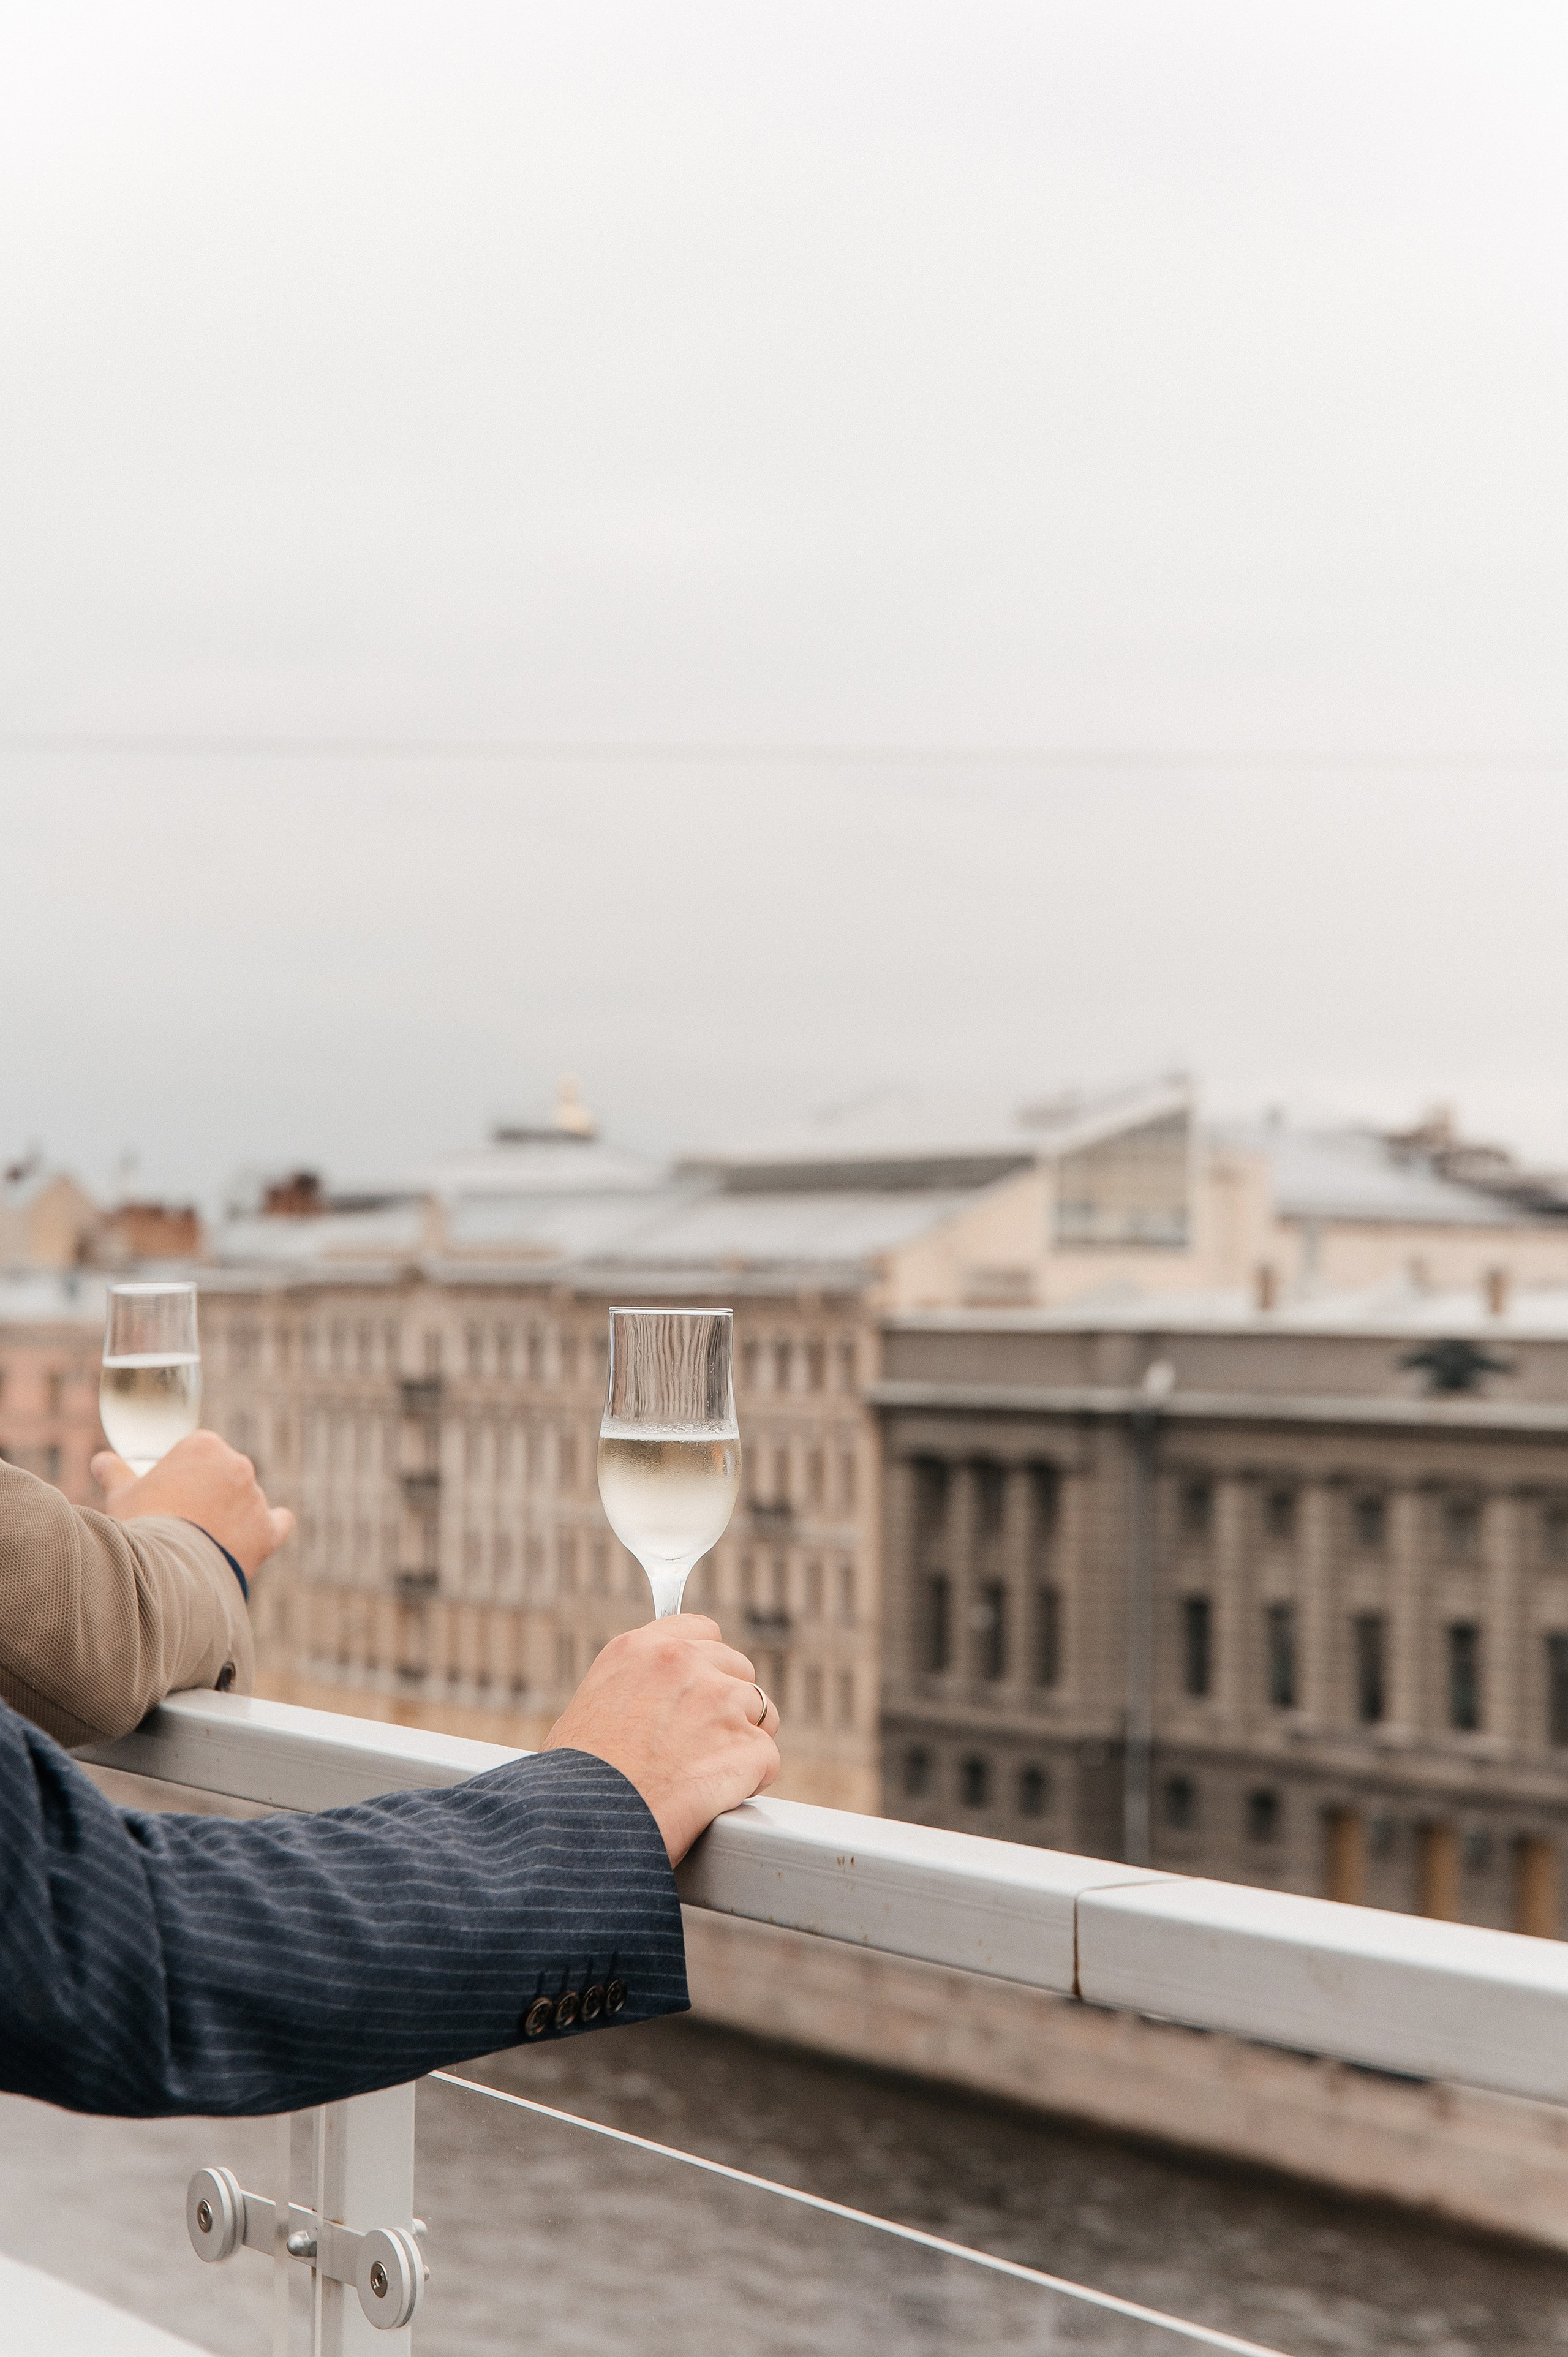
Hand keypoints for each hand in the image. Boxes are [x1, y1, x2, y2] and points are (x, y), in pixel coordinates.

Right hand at [91, 1428, 295, 1578]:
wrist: (162, 1572)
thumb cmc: (139, 1527)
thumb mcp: (122, 1496)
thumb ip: (116, 1473)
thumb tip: (102, 1461)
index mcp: (203, 1445)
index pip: (197, 1455)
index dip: (181, 1476)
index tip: (168, 1496)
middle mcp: (237, 1463)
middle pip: (223, 1475)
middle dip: (206, 1493)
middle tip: (181, 1521)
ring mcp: (255, 1496)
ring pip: (244, 1500)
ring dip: (229, 1515)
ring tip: (199, 1542)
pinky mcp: (267, 1529)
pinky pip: (278, 1522)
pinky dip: (271, 1527)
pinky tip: (261, 1533)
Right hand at [542, 1615, 780, 1864]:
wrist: (584, 1824)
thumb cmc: (575, 1780)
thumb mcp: (587, 1709)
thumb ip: (629, 1690)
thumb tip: (645, 1706)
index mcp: (641, 1649)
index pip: (701, 1632)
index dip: (706, 1666)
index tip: (701, 1692)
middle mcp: (684, 1663)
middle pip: (737, 1668)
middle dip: (729, 1704)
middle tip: (703, 1744)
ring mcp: (720, 1701)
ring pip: (762, 1710)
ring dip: (745, 1740)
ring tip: (711, 1774)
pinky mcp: (745, 1745)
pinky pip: (767, 1758)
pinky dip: (752, 1781)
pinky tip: (721, 1798)